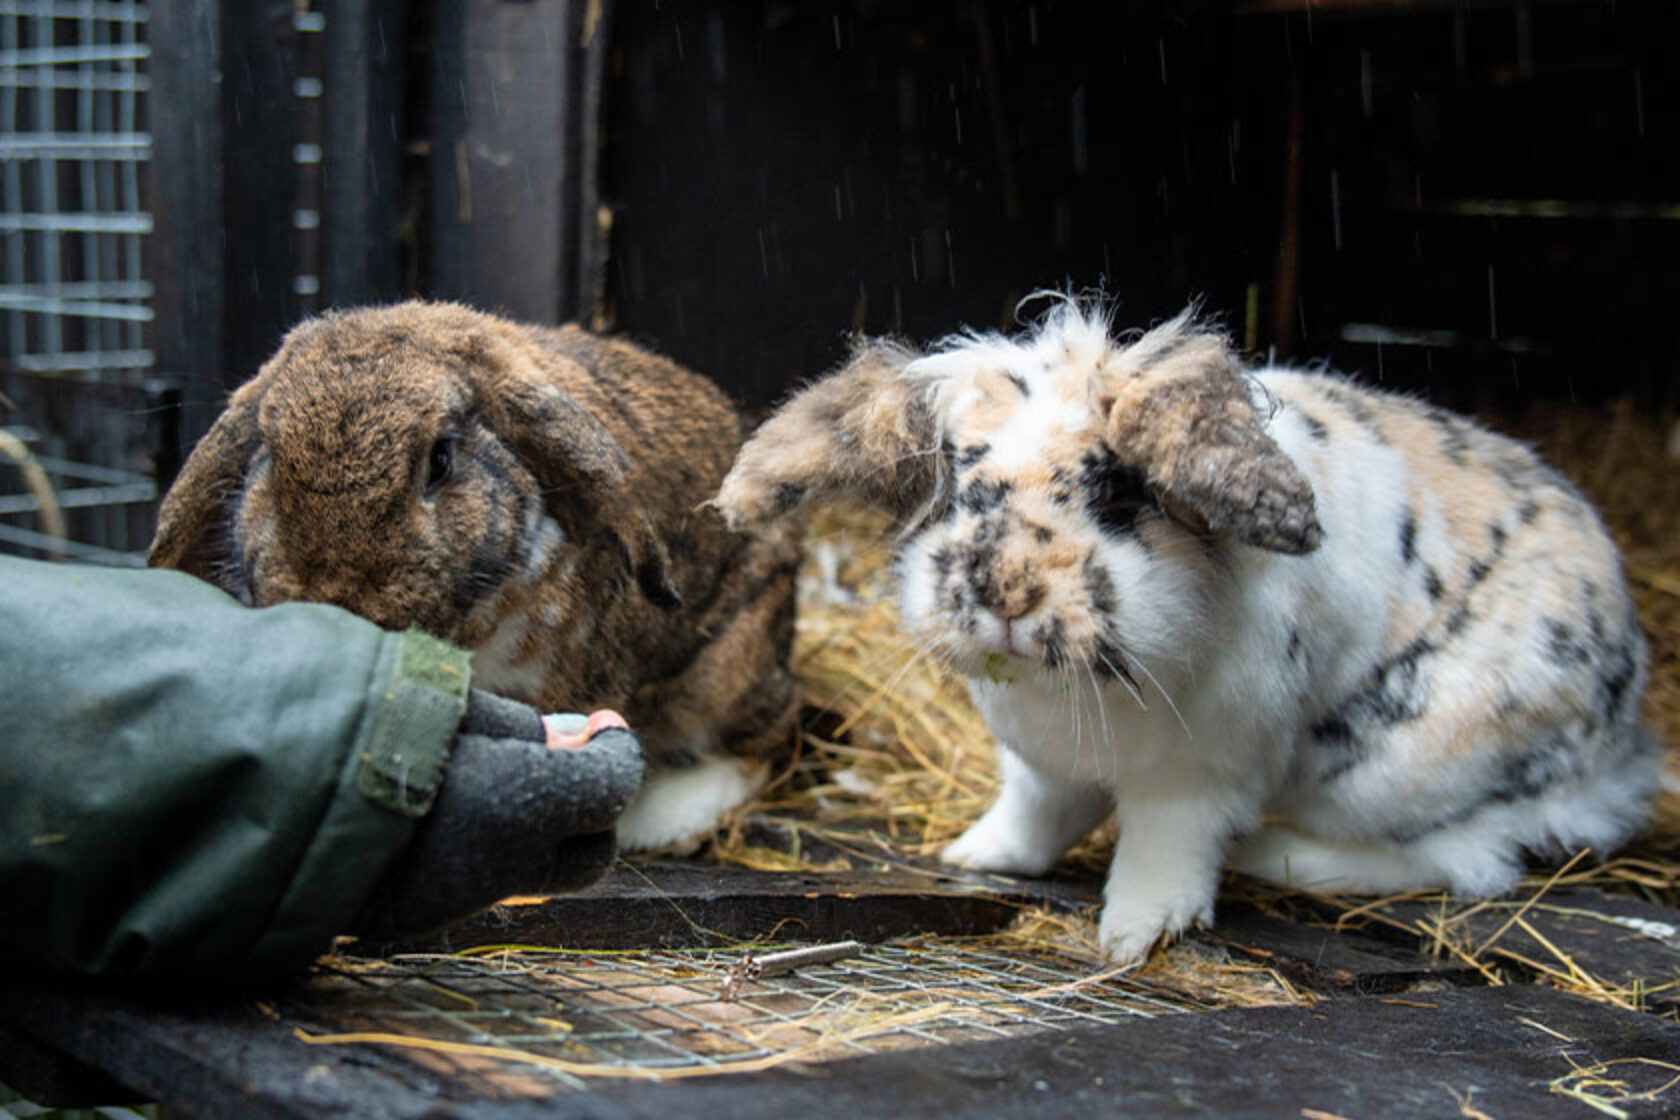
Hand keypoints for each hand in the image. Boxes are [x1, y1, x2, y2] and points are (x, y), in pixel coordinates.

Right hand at [349, 690, 644, 940]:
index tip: (604, 722)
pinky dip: (483, 849)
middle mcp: (499, 867)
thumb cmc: (355, 724)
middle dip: (590, 809)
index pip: (611, 786)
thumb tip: (574, 737)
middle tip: (562, 760)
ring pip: (534, 877)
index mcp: (518, 803)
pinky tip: (450, 811)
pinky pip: (478, 884)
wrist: (251, 795)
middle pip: (593, 856)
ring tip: (497, 778)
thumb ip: (517, 727)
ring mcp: (456, 901)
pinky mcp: (415, 918)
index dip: (618, 750)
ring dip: (536, 831)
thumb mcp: (447, 708)